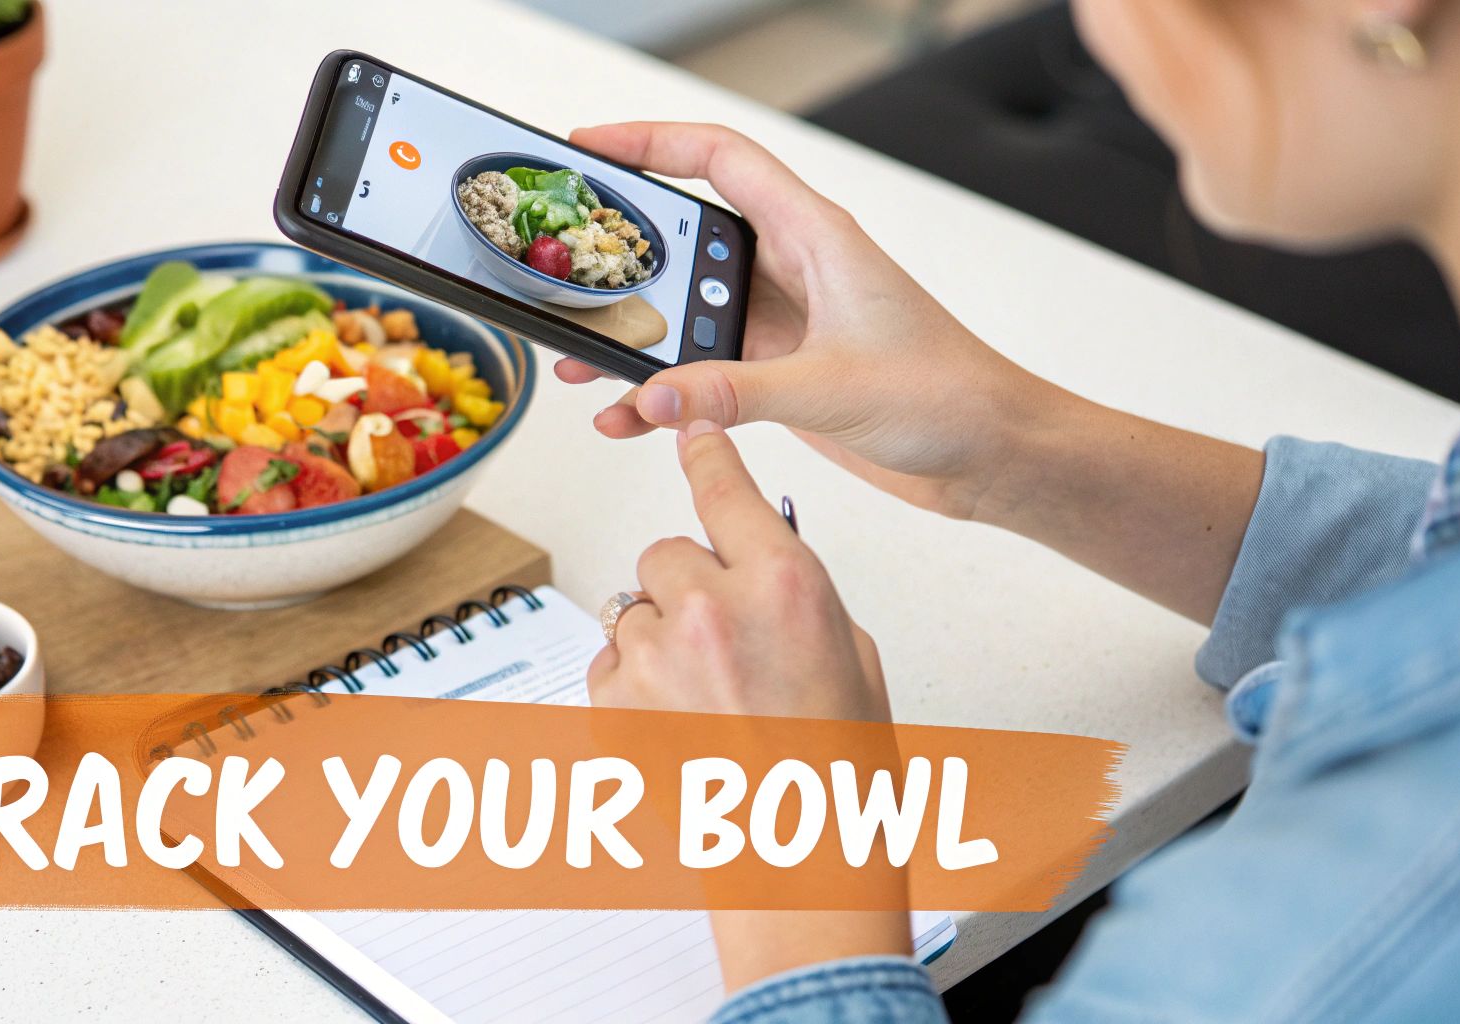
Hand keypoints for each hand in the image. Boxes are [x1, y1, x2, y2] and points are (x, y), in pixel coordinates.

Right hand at [557, 122, 1059, 518]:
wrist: (992, 454)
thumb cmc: (950, 394)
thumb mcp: (835, 388)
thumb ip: (737, 391)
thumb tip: (654, 393)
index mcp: (816, 237)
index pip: (721, 160)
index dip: (652, 142)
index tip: (589, 148)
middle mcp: (793, 272)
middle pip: (687, 241)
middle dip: (622, 259)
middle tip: (566, 274)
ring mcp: (782, 325)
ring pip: (685, 313)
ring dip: (634, 339)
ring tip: (583, 363)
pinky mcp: (778, 375)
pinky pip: (701, 371)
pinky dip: (662, 392)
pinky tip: (634, 417)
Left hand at [588, 420, 913, 989]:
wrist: (801, 858)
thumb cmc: (839, 769)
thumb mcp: (852, 653)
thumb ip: (794, 592)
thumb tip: (757, 565)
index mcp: (784, 585)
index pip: (724, 487)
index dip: (706, 453)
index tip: (690, 430)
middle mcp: (711, 611)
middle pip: (666, 552)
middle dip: (687, 584)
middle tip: (724, 640)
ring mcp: (655, 660)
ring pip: (631, 610)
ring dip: (659, 641)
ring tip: (707, 700)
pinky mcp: (612, 706)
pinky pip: (607, 665)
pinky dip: (633, 687)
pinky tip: (680, 726)